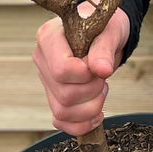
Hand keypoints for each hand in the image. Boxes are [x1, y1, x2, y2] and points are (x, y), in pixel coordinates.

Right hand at [32, 1, 130, 136]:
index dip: (85, 75)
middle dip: (92, 91)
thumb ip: (104, 49)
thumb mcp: (110, 30)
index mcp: (49, 37)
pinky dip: (81, 124)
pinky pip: (61, 121)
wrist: (105, 34)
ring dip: (90, 108)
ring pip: (62, 112)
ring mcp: (46, 80)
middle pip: (64, 94)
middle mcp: (42, 59)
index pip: (61, 69)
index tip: (99, 66)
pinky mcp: (53, 96)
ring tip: (101, 89)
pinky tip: (97, 113)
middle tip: (103, 77)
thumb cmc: (105, 27)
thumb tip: (102, 70)